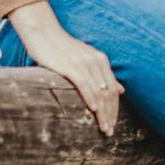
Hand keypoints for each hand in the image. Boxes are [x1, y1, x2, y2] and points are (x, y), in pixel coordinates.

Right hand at [8, 2, 124, 134]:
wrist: (43, 32)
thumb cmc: (62, 48)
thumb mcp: (86, 59)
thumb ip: (103, 74)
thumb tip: (121, 90)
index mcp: (101, 60)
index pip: (113, 89)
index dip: (115, 109)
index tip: (113, 124)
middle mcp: (96, 61)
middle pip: (108, 93)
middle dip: (111, 114)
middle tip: (109, 132)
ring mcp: (83, 63)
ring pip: (98, 92)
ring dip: (102, 112)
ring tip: (103, 128)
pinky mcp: (70, 65)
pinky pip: (84, 84)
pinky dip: (90, 97)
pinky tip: (93, 110)